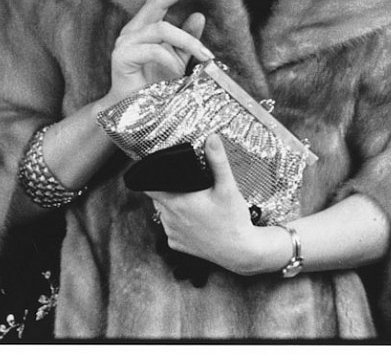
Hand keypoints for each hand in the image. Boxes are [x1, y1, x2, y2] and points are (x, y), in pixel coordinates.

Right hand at [105, 0, 212, 103]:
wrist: (132, 110)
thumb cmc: (153, 84)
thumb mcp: (178, 58)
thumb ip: (187, 39)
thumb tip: (199, 14)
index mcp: (145, 26)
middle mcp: (133, 29)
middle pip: (156, 1)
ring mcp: (125, 41)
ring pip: (162, 28)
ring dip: (187, 41)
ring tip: (203, 56)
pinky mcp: (122, 55)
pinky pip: (155, 50)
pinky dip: (171, 60)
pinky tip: (176, 72)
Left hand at [147, 135, 286, 275]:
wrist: (241, 251)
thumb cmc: (233, 220)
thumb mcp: (227, 187)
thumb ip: (218, 161)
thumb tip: (212, 138)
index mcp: (177, 202)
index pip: (149, 186)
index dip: (151, 176)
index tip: (160, 170)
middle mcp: (170, 220)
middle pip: (158, 197)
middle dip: (168, 188)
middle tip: (188, 184)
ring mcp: (173, 234)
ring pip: (164, 213)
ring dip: (173, 206)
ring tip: (193, 201)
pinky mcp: (178, 246)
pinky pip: (172, 229)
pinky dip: (179, 223)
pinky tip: (195, 220)